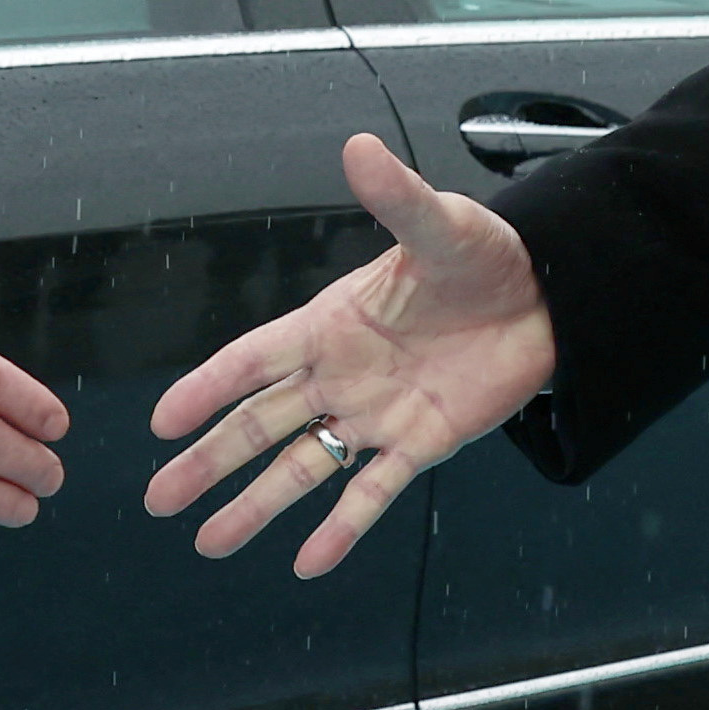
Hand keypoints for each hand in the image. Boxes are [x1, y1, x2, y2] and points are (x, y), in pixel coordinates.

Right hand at [144, 132, 557, 577]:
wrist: (549, 298)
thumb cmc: (485, 254)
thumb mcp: (439, 224)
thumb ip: (395, 196)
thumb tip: (359, 147)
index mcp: (331, 322)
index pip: (253, 360)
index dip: (206, 389)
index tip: (161, 423)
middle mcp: (340, 374)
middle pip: (260, 425)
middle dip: (208, 462)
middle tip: (159, 498)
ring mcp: (375, 415)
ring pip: (302, 467)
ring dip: (256, 505)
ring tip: (212, 542)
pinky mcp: (420, 444)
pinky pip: (372, 493)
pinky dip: (341, 529)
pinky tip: (308, 562)